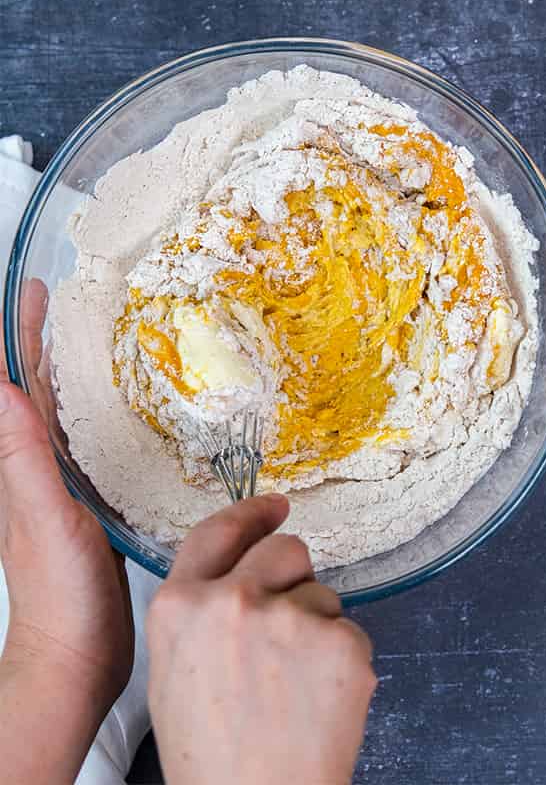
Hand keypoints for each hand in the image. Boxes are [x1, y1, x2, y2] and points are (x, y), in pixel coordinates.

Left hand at [0, 282, 131, 776]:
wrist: (75, 658)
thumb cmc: (57, 597)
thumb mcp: (44, 518)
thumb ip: (22, 457)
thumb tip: (2, 389)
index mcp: (18, 465)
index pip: (11, 384)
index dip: (16, 336)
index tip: (33, 291)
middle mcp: (34, 469)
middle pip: (33, 389)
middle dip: (42, 341)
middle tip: (63, 296)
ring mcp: (60, 487)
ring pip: (62, 412)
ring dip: (70, 370)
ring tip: (96, 332)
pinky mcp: (89, 505)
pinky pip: (90, 443)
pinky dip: (102, 412)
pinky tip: (129, 406)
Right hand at [147, 496, 376, 784]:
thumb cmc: (212, 760)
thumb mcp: (173, 675)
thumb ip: (199, 615)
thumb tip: (237, 578)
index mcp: (180, 608)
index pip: (219, 531)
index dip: (250, 513)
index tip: (273, 506)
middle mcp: (233, 601)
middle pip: (285, 549)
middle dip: (294, 575)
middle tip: (291, 621)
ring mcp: (290, 619)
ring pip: (322, 595)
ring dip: (316, 628)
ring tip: (293, 689)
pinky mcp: (339, 642)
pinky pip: (350, 633)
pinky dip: (341, 664)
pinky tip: (317, 703)